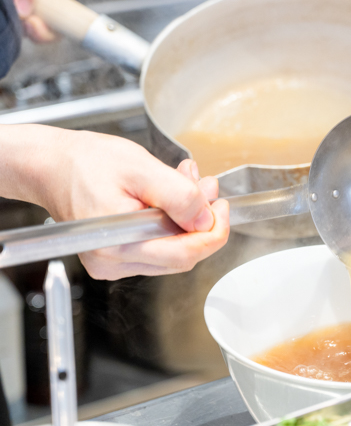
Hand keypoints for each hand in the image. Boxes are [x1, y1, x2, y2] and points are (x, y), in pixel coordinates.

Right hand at [0, 125, 229, 279]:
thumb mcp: (141, 168)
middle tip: (206, 186)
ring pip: (174, 250)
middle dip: (202, 220)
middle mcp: (114, 262)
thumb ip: (178, 195)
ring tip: (186, 182)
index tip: (223, 207)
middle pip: (184, 254)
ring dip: (189, 217)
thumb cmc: (86, 163)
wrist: (52, 165)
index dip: (214, 232)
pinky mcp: (116, 256)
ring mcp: (114, 262)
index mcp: (118, 244)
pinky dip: (172, 221)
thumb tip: (206, 219)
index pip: (186, 254)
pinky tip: (169, 196)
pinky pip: (159, 246)